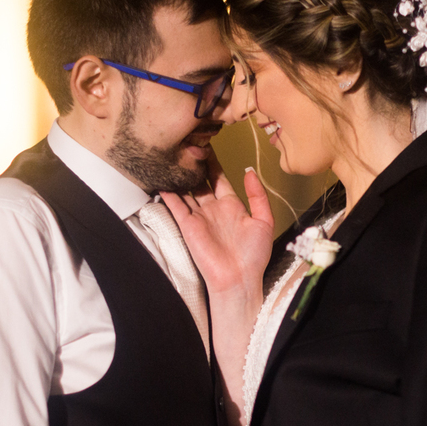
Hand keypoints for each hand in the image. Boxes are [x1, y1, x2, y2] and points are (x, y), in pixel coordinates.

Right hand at [162, 154, 273, 298]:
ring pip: (186, 191)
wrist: (238, 279)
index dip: (213, 163)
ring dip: (180, 176)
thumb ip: (258, 195)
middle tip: (188, 146)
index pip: (219, 178)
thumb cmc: (253, 256)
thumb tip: (249, 171)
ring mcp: (200, 217)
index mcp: (232, 206)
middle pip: (200, 182)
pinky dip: (169, 194)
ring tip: (174, 158)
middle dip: (194, 165)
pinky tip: (162, 180)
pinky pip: (176, 206)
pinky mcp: (188, 226)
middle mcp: (214, 209)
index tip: (208, 146)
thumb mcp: (264, 221)